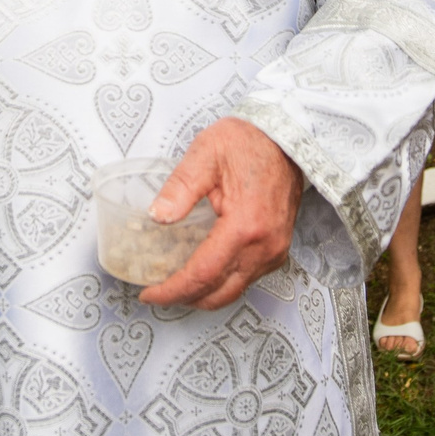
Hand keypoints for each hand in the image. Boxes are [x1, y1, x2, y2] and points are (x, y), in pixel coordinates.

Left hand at [138, 118, 305, 310]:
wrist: (284, 137)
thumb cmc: (248, 142)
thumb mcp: (205, 154)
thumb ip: (180, 188)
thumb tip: (157, 217)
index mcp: (245, 226)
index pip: (203, 274)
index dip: (173, 289)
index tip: (150, 293)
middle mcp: (264, 245)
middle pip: (219, 292)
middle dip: (184, 298)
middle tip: (158, 293)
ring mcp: (274, 250)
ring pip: (234, 290)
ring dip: (204, 294)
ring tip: (177, 285)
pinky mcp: (278, 249)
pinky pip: (247, 278)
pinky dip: (223, 283)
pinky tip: (204, 272)